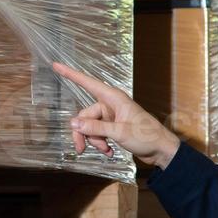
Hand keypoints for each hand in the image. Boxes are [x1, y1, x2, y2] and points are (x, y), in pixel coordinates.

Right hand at [51, 61, 181, 168]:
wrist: (161, 150)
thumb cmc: (146, 136)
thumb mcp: (119, 132)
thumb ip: (96, 128)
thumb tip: (73, 123)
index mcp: (113, 98)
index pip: (88, 83)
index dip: (71, 74)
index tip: (56, 64)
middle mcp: (110, 105)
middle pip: (84, 116)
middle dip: (84, 133)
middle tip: (81, 149)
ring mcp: (111, 117)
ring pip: (90, 127)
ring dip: (95, 141)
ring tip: (106, 150)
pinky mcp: (113, 128)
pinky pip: (98, 134)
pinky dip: (101, 143)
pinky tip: (110, 152)